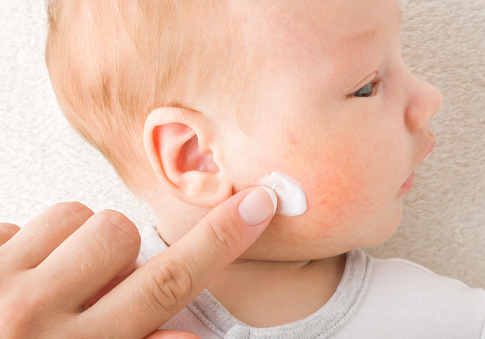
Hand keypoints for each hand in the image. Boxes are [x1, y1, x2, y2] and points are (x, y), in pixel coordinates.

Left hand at [0, 187, 275, 337]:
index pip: (171, 285)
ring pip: (73, 215)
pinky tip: (20, 278)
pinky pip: (20, 221)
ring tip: (62, 280)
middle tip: (102, 284)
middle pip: (118, 234)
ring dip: (79, 242)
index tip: (256, 204)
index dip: (222, 240)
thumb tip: (190, 336)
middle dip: (122, 250)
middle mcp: (34, 314)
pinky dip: (32, 242)